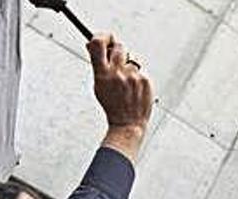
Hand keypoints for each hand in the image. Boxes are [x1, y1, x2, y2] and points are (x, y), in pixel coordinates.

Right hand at [86, 33, 152, 161]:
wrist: (127, 123)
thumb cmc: (112, 105)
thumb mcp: (98, 85)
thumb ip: (97, 64)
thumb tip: (92, 44)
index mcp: (102, 74)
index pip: (99, 43)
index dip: (102, 36)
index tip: (104, 38)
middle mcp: (117, 73)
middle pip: (119, 47)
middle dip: (118, 53)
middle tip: (117, 64)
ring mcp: (133, 77)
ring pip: (132, 59)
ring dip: (129, 67)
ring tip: (127, 83)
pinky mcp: (145, 81)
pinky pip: (141, 71)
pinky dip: (138, 78)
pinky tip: (134, 89)